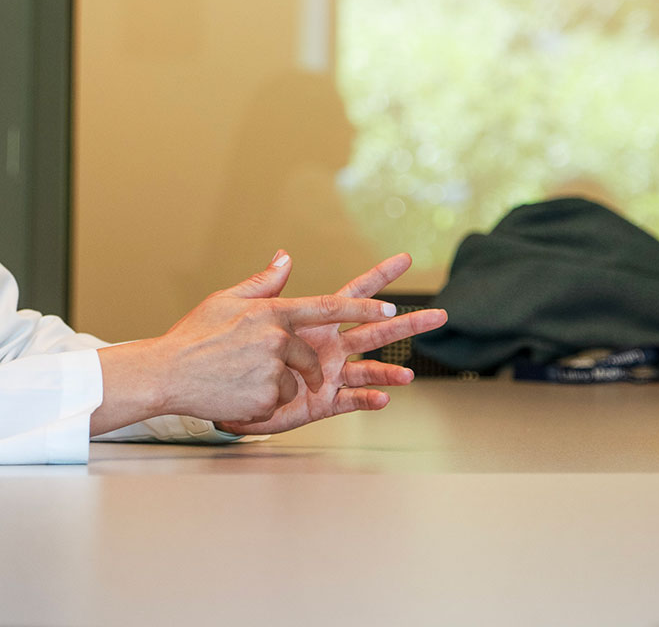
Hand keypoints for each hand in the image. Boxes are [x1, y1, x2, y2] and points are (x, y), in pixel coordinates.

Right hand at [93, 252, 405, 433]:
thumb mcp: (226, 300)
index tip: (393, 306)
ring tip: (239, 380)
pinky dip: (263, 402)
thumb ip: (263, 283)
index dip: (364, 307)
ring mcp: (274, 370)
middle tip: (289, 372)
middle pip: (312, 356)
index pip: (331, 306)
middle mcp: (278, 338)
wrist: (165, 374)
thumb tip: (286, 257)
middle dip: (311, 367)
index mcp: (273, 311)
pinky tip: (236, 394)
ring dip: (277, 386)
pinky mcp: (267, 399)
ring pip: (297, 383)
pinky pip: (280, 403)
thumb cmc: (194, 336)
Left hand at [214, 251, 448, 435]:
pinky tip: (384, 398)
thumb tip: (284, 254)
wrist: (219, 389)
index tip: (404, 259)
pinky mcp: (323, 402)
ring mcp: (330, 374)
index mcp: (318, 322)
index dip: (379, 277)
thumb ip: (268, 285)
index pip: (355, 294)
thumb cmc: (235, 350)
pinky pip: (350, 400)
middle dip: (408, 323)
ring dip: (390, 370)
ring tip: (409, 373)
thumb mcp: (250, 312)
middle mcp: (332, 346)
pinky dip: (368, 399)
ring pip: (370, 368)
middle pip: (377, 331)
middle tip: (439, 314)